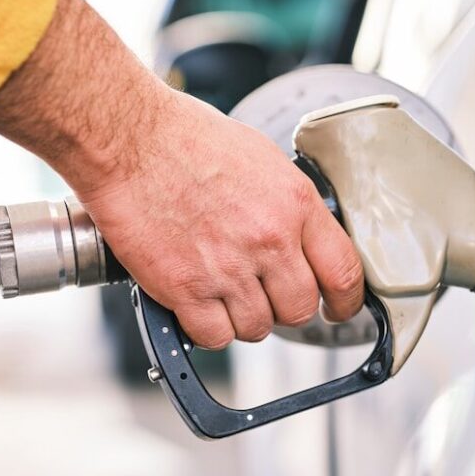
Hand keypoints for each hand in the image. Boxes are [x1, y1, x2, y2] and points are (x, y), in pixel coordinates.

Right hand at [81, 87, 364, 347]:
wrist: (129, 140)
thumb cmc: (185, 138)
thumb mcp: (261, 159)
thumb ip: (287, 205)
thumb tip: (300, 238)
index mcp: (295, 204)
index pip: (344, 272)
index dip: (345, 302)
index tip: (337, 309)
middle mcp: (269, 240)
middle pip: (299, 310)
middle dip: (283, 307)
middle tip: (262, 294)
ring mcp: (228, 268)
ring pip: (257, 328)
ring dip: (242, 318)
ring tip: (220, 290)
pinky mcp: (186, 289)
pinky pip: (214, 337)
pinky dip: (206, 328)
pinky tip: (196, 304)